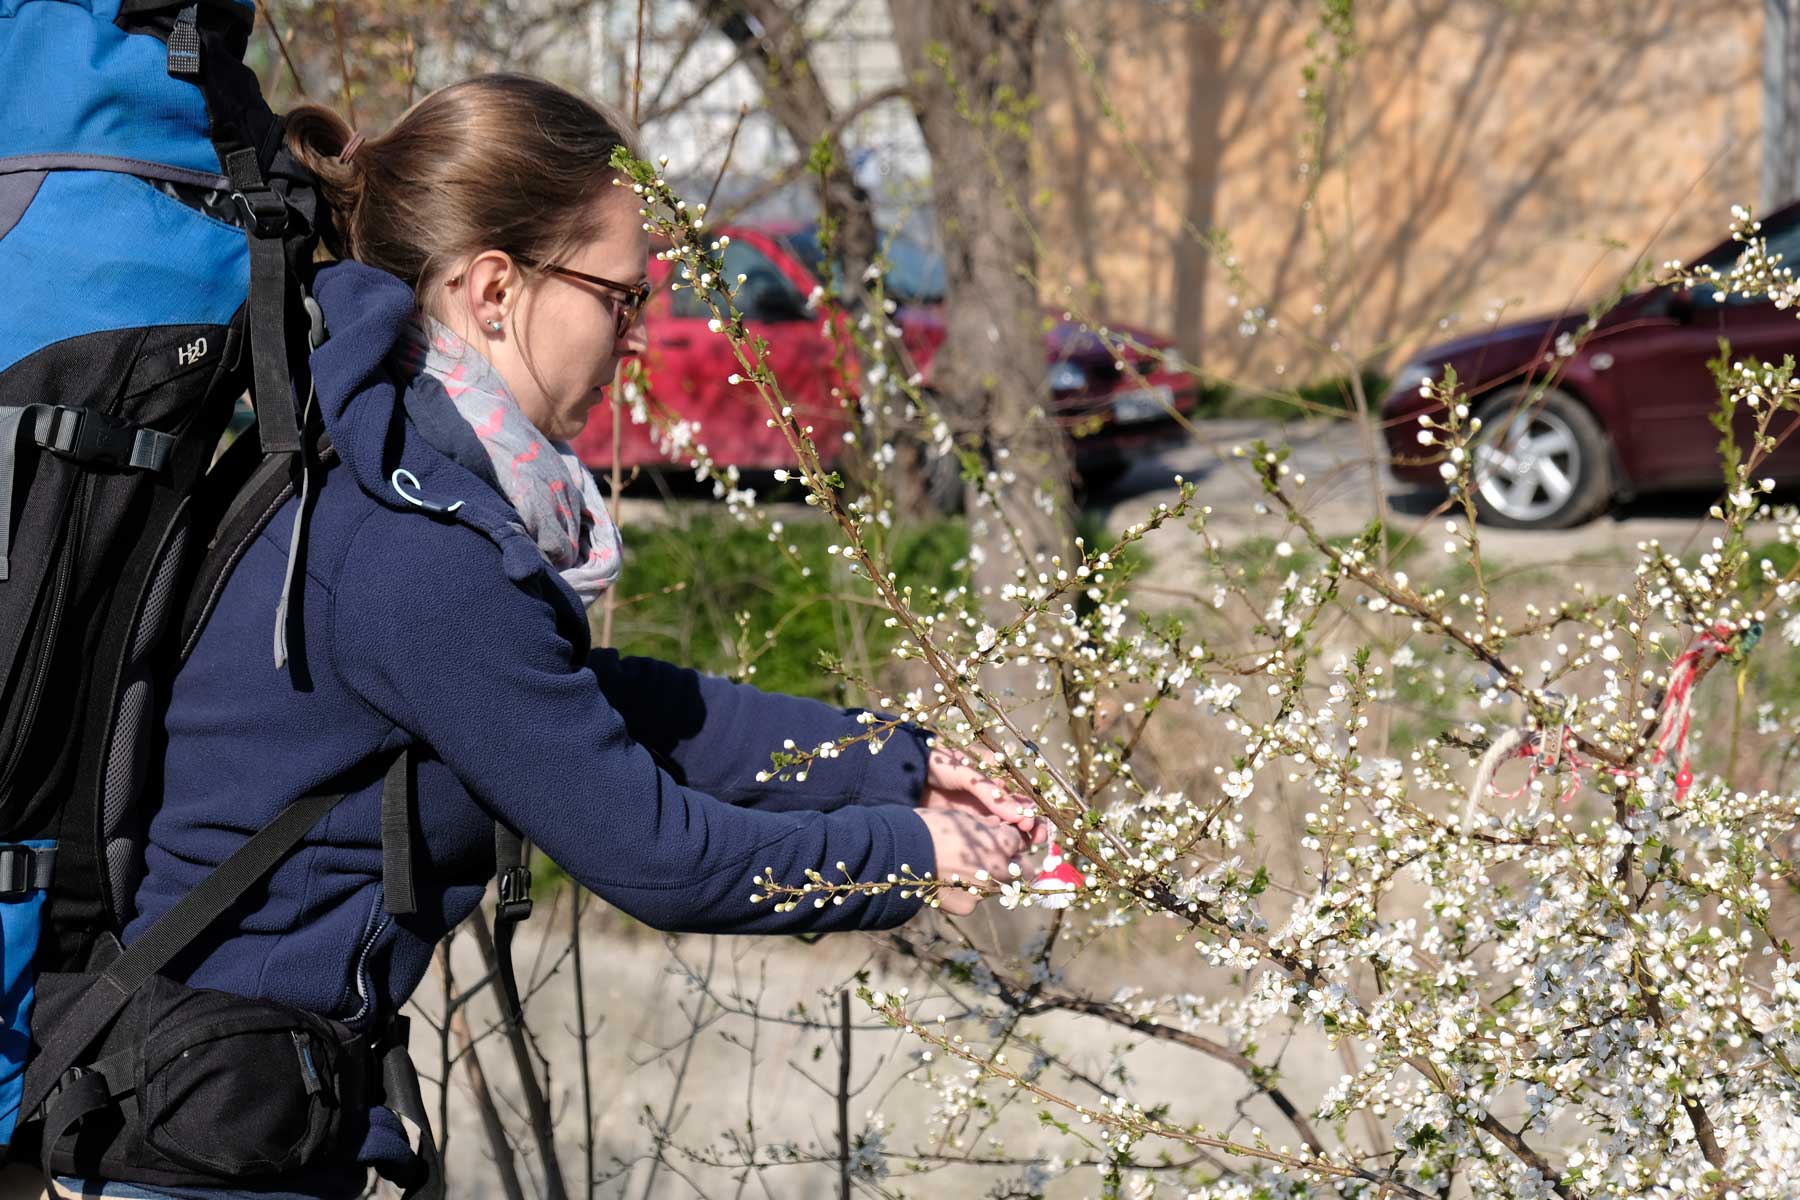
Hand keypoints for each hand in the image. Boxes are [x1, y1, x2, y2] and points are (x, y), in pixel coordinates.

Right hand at [915, 808, 1028, 914]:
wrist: (902, 849)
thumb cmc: (932, 826)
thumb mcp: (965, 817)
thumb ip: (988, 827)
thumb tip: (997, 829)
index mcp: (1001, 843)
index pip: (1019, 843)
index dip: (1009, 839)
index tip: (998, 838)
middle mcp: (999, 869)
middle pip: (1022, 871)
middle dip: (1013, 864)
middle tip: (994, 858)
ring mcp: (985, 891)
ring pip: (999, 887)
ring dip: (990, 879)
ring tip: (964, 869)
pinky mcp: (968, 906)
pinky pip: (975, 899)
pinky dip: (968, 893)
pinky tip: (950, 882)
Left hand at [919, 744, 1049, 845]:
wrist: (903, 772)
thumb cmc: (936, 763)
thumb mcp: (965, 774)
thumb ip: (989, 793)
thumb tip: (1020, 815)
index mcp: (993, 776)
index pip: (1019, 795)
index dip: (1030, 811)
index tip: (1032, 825)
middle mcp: (989, 794)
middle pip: (1017, 813)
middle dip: (1029, 827)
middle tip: (1036, 839)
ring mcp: (977, 810)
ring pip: (1004, 827)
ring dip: (1015, 837)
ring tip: (1023, 848)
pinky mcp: (965, 824)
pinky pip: (985, 835)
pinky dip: (995, 843)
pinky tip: (1000, 851)